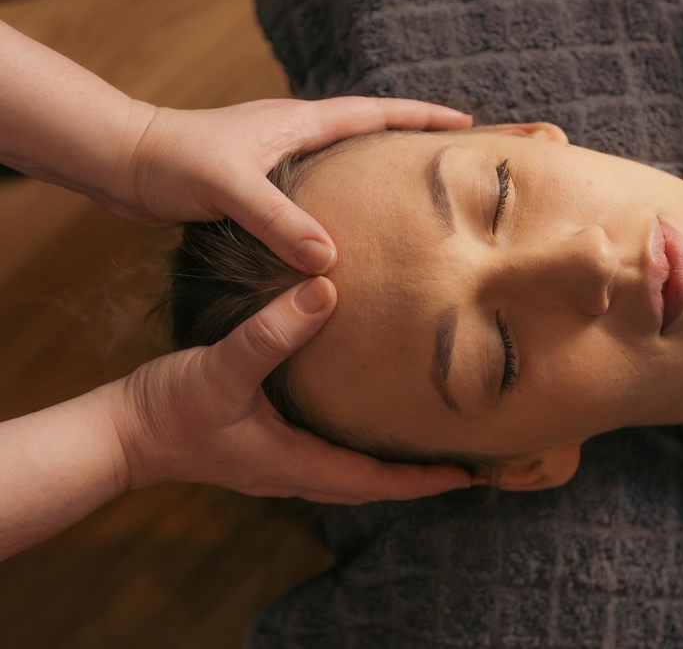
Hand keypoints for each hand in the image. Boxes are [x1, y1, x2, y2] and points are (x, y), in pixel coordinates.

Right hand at [113, 276, 470, 502]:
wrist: (121, 433)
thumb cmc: (170, 408)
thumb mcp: (223, 367)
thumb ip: (272, 333)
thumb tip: (325, 290)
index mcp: (295, 465)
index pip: (375, 482)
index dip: (423, 481)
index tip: (468, 475)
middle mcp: (294, 473)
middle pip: (370, 485)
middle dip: (417, 479)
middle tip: (462, 463)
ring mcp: (279, 465)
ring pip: (349, 474)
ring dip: (390, 468)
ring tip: (427, 447)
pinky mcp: (266, 448)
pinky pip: (327, 457)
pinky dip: (357, 449)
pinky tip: (364, 423)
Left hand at [121, 96, 470, 271]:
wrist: (123, 160)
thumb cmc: (174, 161)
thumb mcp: (231, 188)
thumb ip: (279, 220)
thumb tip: (330, 260)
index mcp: (300, 123)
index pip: (376, 113)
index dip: (422, 117)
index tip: (465, 123)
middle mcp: (295, 136)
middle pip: (369, 132)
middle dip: (411, 141)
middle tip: (449, 162)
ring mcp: (278, 159)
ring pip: (345, 163)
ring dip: (377, 172)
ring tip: (411, 200)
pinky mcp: (260, 184)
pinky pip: (318, 190)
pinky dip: (344, 202)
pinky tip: (349, 233)